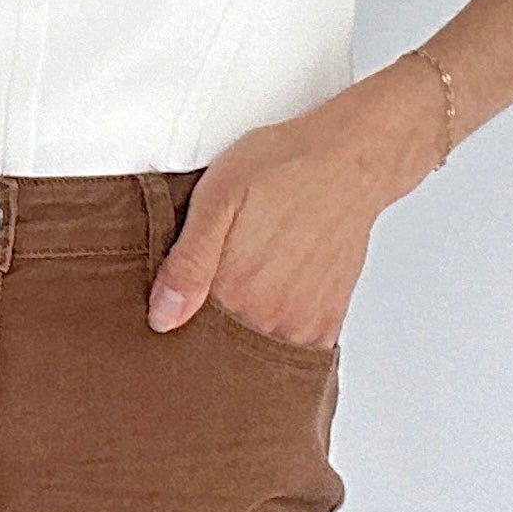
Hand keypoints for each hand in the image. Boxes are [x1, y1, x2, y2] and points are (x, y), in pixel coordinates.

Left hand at [145, 60, 448, 347]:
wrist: (350, 161)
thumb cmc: (284, 168)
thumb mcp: (217, 198)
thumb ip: (187, 263)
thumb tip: (162, 318)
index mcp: (232, 292)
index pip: (188, 331)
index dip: (180, 312)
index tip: (183, 293)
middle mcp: (269, 318)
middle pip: (224, 346)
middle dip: (213, 327)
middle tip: (223, 278)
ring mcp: (302, 324)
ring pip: (257, 350)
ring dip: (248, 329)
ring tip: (253, 280)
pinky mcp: (328, 321)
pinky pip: (294, 350)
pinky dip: (281, 333)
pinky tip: (277, 297)